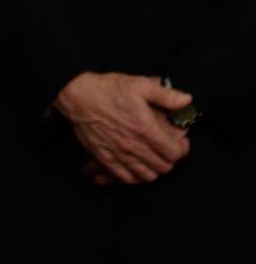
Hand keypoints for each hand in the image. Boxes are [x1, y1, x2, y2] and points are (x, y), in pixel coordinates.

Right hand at [54, 71, 192, 184]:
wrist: (77, 96)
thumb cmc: (108, 89)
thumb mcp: (138, 84)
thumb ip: (165, 94)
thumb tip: (187, 100)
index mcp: (146, 129)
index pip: (175, 153)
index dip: (182, 149)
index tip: (180, 142)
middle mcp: (134, 147)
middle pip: (163, 167)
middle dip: (169, 158)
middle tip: (166, 148)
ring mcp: (119, 155)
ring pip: (147, 176)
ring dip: (153, 169)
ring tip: (152, 157)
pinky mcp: (106, 160)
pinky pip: (127, 179)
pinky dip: (135, 176)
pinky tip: (136, 166)